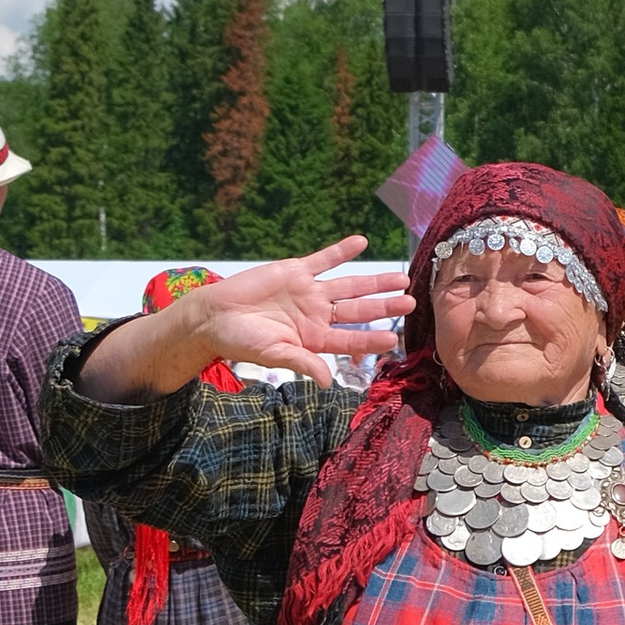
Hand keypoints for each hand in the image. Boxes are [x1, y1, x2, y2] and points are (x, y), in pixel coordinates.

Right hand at [85, 238, 413, 399]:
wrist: (213, 316)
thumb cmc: (240, 341)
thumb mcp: (272, 354)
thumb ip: (301, 363)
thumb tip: (328, 383)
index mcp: (314, 339)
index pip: (350, 340)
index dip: (371, 338)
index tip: (394, 337)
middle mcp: (317, 315)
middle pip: (357, 310)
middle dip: (384, 307)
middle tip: (411, 303)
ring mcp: (308, 292)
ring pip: (348, 285)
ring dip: (373, 281)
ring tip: (400, 278)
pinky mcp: (295, 271)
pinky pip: (323, 259)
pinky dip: (341, 251)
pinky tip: (361, 242)